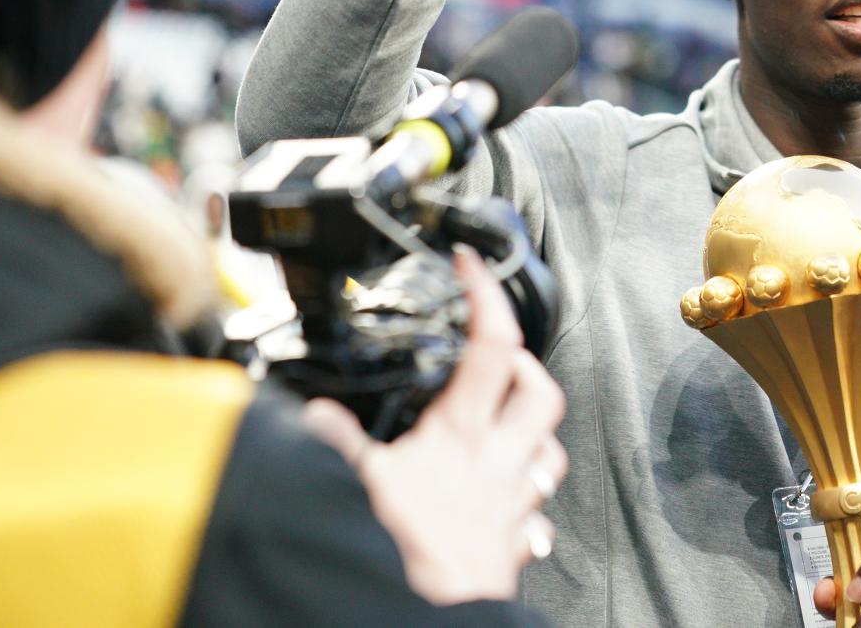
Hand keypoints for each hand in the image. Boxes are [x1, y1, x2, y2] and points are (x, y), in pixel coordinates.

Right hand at [305, 248, 566, 605]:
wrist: (430, 621)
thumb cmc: (403, 558)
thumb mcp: (354, 486)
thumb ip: (332, 443)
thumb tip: (311, 414)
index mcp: (461, 436)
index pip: (490, 345)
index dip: (486, 296)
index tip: (471, 268)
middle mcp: (498, 465)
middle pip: (541, 392)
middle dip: (525, 365)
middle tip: (497, 359)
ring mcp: (511, 507)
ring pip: (549, 453)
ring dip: (532, 433)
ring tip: (506, 425)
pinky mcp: (511, 549)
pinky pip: (535, 516)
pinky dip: (525, 503)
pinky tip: (506, 503)